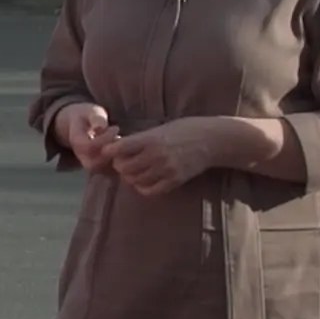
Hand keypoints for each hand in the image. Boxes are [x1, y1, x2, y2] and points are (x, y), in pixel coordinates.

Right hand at [54, 102, 118, 168]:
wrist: (80, 123)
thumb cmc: (88, 116)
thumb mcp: (91, 111)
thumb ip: (96, 118)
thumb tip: (100, 128)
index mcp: (76, 141)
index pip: (89, 147)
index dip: (104, 139)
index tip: (116, 128)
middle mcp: (80, 156)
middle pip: (94, 164)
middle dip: (110, 152)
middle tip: (120, 139)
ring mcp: (88, 163)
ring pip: (102, 170)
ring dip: (115, 159)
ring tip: (122, 144)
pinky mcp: (98, 167)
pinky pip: (109, 171)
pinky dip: (118, 162)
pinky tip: (122, 149)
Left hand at [105, 118, 228, 196]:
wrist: (211, 140)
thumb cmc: (184, 130)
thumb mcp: (160, 128)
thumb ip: (141, 138)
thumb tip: (117, 145)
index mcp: (150, 138)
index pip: (119, 148)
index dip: (109, 151)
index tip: (108, 151)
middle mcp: (155, 155)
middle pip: (124, 168)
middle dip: (119, 166)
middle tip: (123, 162)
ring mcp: (165, 169)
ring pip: (135, 181)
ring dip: (131, 177)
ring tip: (135, 171)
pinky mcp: (174, 181)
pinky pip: (150, 190)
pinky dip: (143, 187)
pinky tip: (145, 181)